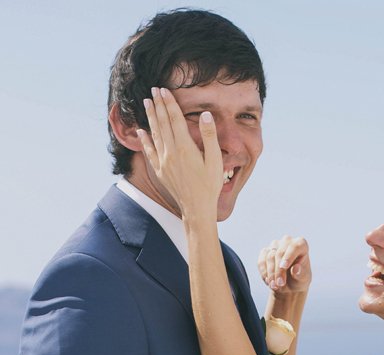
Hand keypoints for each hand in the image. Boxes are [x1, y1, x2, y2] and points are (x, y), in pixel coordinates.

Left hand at [137, 87, 221, 219]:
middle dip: (158, 105)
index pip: (175, 119)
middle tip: (154, 90)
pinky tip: (141, 131)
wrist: (197, 209)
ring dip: (150, 117)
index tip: (164, 90)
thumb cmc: (210, 185)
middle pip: (163, 123)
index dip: (169, 103)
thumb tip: (206, 115)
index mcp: (185, 147)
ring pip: (155, 134)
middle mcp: (171, 152)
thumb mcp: (215, 160)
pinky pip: (149, 151)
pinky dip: (145, 139)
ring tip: (147, 102)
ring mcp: (163, 162)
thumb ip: (209, 136)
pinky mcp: (160, 171)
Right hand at [258, 236, 311, 298]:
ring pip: (269, 257)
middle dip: (279, 271)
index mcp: (301, 244)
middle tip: (280, 284)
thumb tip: (296, 269)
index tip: (284, 267)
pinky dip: (264, 273)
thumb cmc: (299, 279)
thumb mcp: (303, 279)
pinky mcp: (265, 251)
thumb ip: (301, 274)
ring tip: (275, 286)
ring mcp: (275, 245)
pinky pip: (261, 261)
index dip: (288, 256)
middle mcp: (288, 241)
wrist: (290, 284)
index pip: (294, 247)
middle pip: (280, 253)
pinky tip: (269, 281)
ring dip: (271, 273)